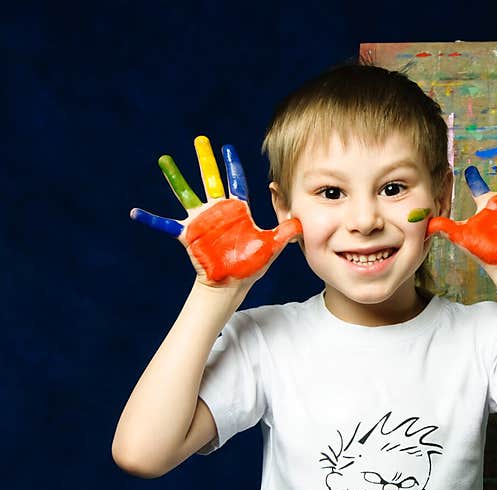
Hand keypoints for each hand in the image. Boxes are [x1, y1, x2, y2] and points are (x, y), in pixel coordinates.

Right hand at [130, 135, 301, 284]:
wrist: (232, 284)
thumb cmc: (251, 266)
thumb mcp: (271, 247)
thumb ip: (285, 232)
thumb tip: (301, 221)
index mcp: (236, 210)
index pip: (235, 181)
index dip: (232, 165)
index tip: (227, 147)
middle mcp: (217, 210)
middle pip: (210, 178)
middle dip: (206, 159)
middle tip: (200, 139)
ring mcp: (201, 220)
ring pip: (186, 193)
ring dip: (175, 177)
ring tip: (164, 160)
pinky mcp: (188, 234)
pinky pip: (165, 225)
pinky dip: (151, 219)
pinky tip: (135, 212)